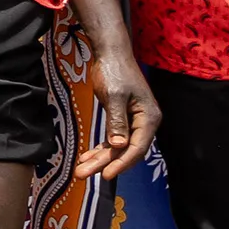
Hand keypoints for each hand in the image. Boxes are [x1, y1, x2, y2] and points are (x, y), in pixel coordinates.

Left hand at [76, 33, 159, 182]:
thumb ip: (117, 121)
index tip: (104, 175)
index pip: (137, 148)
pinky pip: (113, 139)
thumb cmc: (114, 72)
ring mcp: (133, 121)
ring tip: (80, 170)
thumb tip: (119, 146)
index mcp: (149, 118)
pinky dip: (100, 148)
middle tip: (82, 175)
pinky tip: (86, 156)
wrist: (110, 53)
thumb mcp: (115, 96)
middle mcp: (144, 122)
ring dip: (99, 158)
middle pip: (125, 150)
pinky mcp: (122, 118)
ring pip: (117, 146)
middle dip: (103, 163)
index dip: (121, 163)